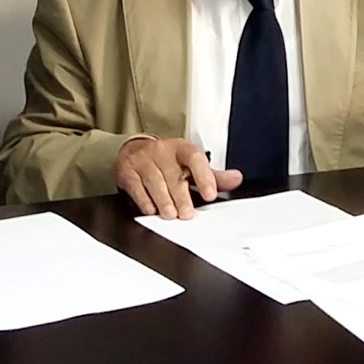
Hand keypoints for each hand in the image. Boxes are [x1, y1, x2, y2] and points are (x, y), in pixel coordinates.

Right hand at [114, 137, 242, 219]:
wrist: (134, 150)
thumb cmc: (166, 161)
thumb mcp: (190, 164)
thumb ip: (212, 175)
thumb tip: (236, 179)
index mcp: (181, 149)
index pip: (194, 158)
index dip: (204, 176)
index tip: (210, 194)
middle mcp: (162, 152)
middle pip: (173, 175)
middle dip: (180, 196)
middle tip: (187, 213)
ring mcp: (144, 160)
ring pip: (154, 181)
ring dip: (163, 200)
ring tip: (170, 214)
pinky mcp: (128, 171)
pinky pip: (136, 186)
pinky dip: (144, 200)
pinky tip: (151, 210)